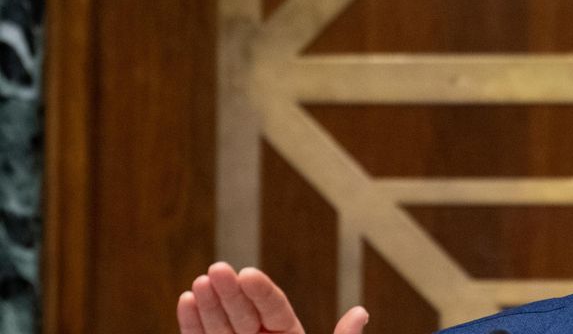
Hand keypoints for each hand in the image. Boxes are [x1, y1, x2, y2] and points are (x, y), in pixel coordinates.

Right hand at [177, 262, 368, 333]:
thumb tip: (360, 312)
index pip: (276, 310)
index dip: (261, 293)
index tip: (247, 274)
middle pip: (246, 314)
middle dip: (231, 293)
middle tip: (217, 269)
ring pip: (222, 327)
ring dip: (209, 305)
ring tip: (200, 283)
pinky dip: (193, 326)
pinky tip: (187, 301)